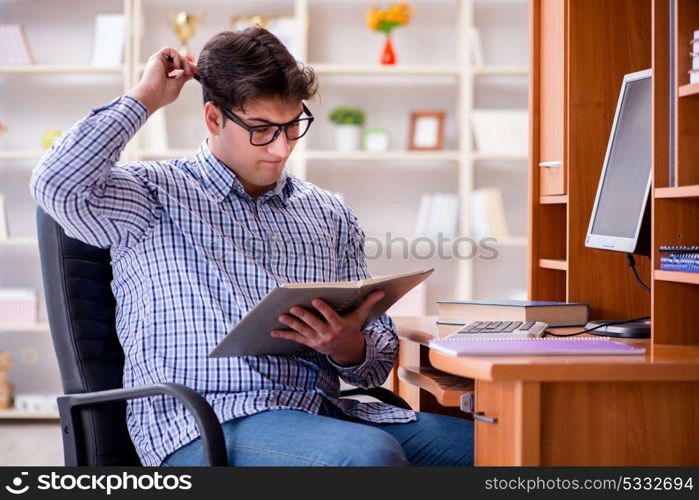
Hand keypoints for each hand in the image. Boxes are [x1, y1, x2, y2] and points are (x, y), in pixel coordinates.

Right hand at [126, 47, 198, 114]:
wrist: (153, 95)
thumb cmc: (163, 94)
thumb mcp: (177, 85)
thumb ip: (183, 77)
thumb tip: (191, 73)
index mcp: (165, 75)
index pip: (178, 67)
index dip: (188, 68)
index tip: (197, 72)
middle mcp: (161, 68)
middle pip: (178, 60)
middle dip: (188, 64)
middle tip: (196, 70)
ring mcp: (158, 63)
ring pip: (174, 55)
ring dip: (183, 61)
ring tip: (187, 70)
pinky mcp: (156, 58)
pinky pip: (168, 50)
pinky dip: (176, 56)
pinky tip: (177, 65)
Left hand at [270, 290, 385, 365]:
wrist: (347, 350)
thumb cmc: (352, 328)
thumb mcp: (360, 317)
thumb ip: (368, 303)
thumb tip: (381, 290)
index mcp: (339, 326)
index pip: (330, 316)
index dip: (322, 308)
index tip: (315, 300)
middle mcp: (327, 334)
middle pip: (314, 323)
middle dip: (303, 316)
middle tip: (293, 308)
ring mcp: (317, 340)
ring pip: (303, 331)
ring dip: (291, 324)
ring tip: (282, 316)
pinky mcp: (310, 343)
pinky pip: (296, 339)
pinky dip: (284, 335)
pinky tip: (273, 331)